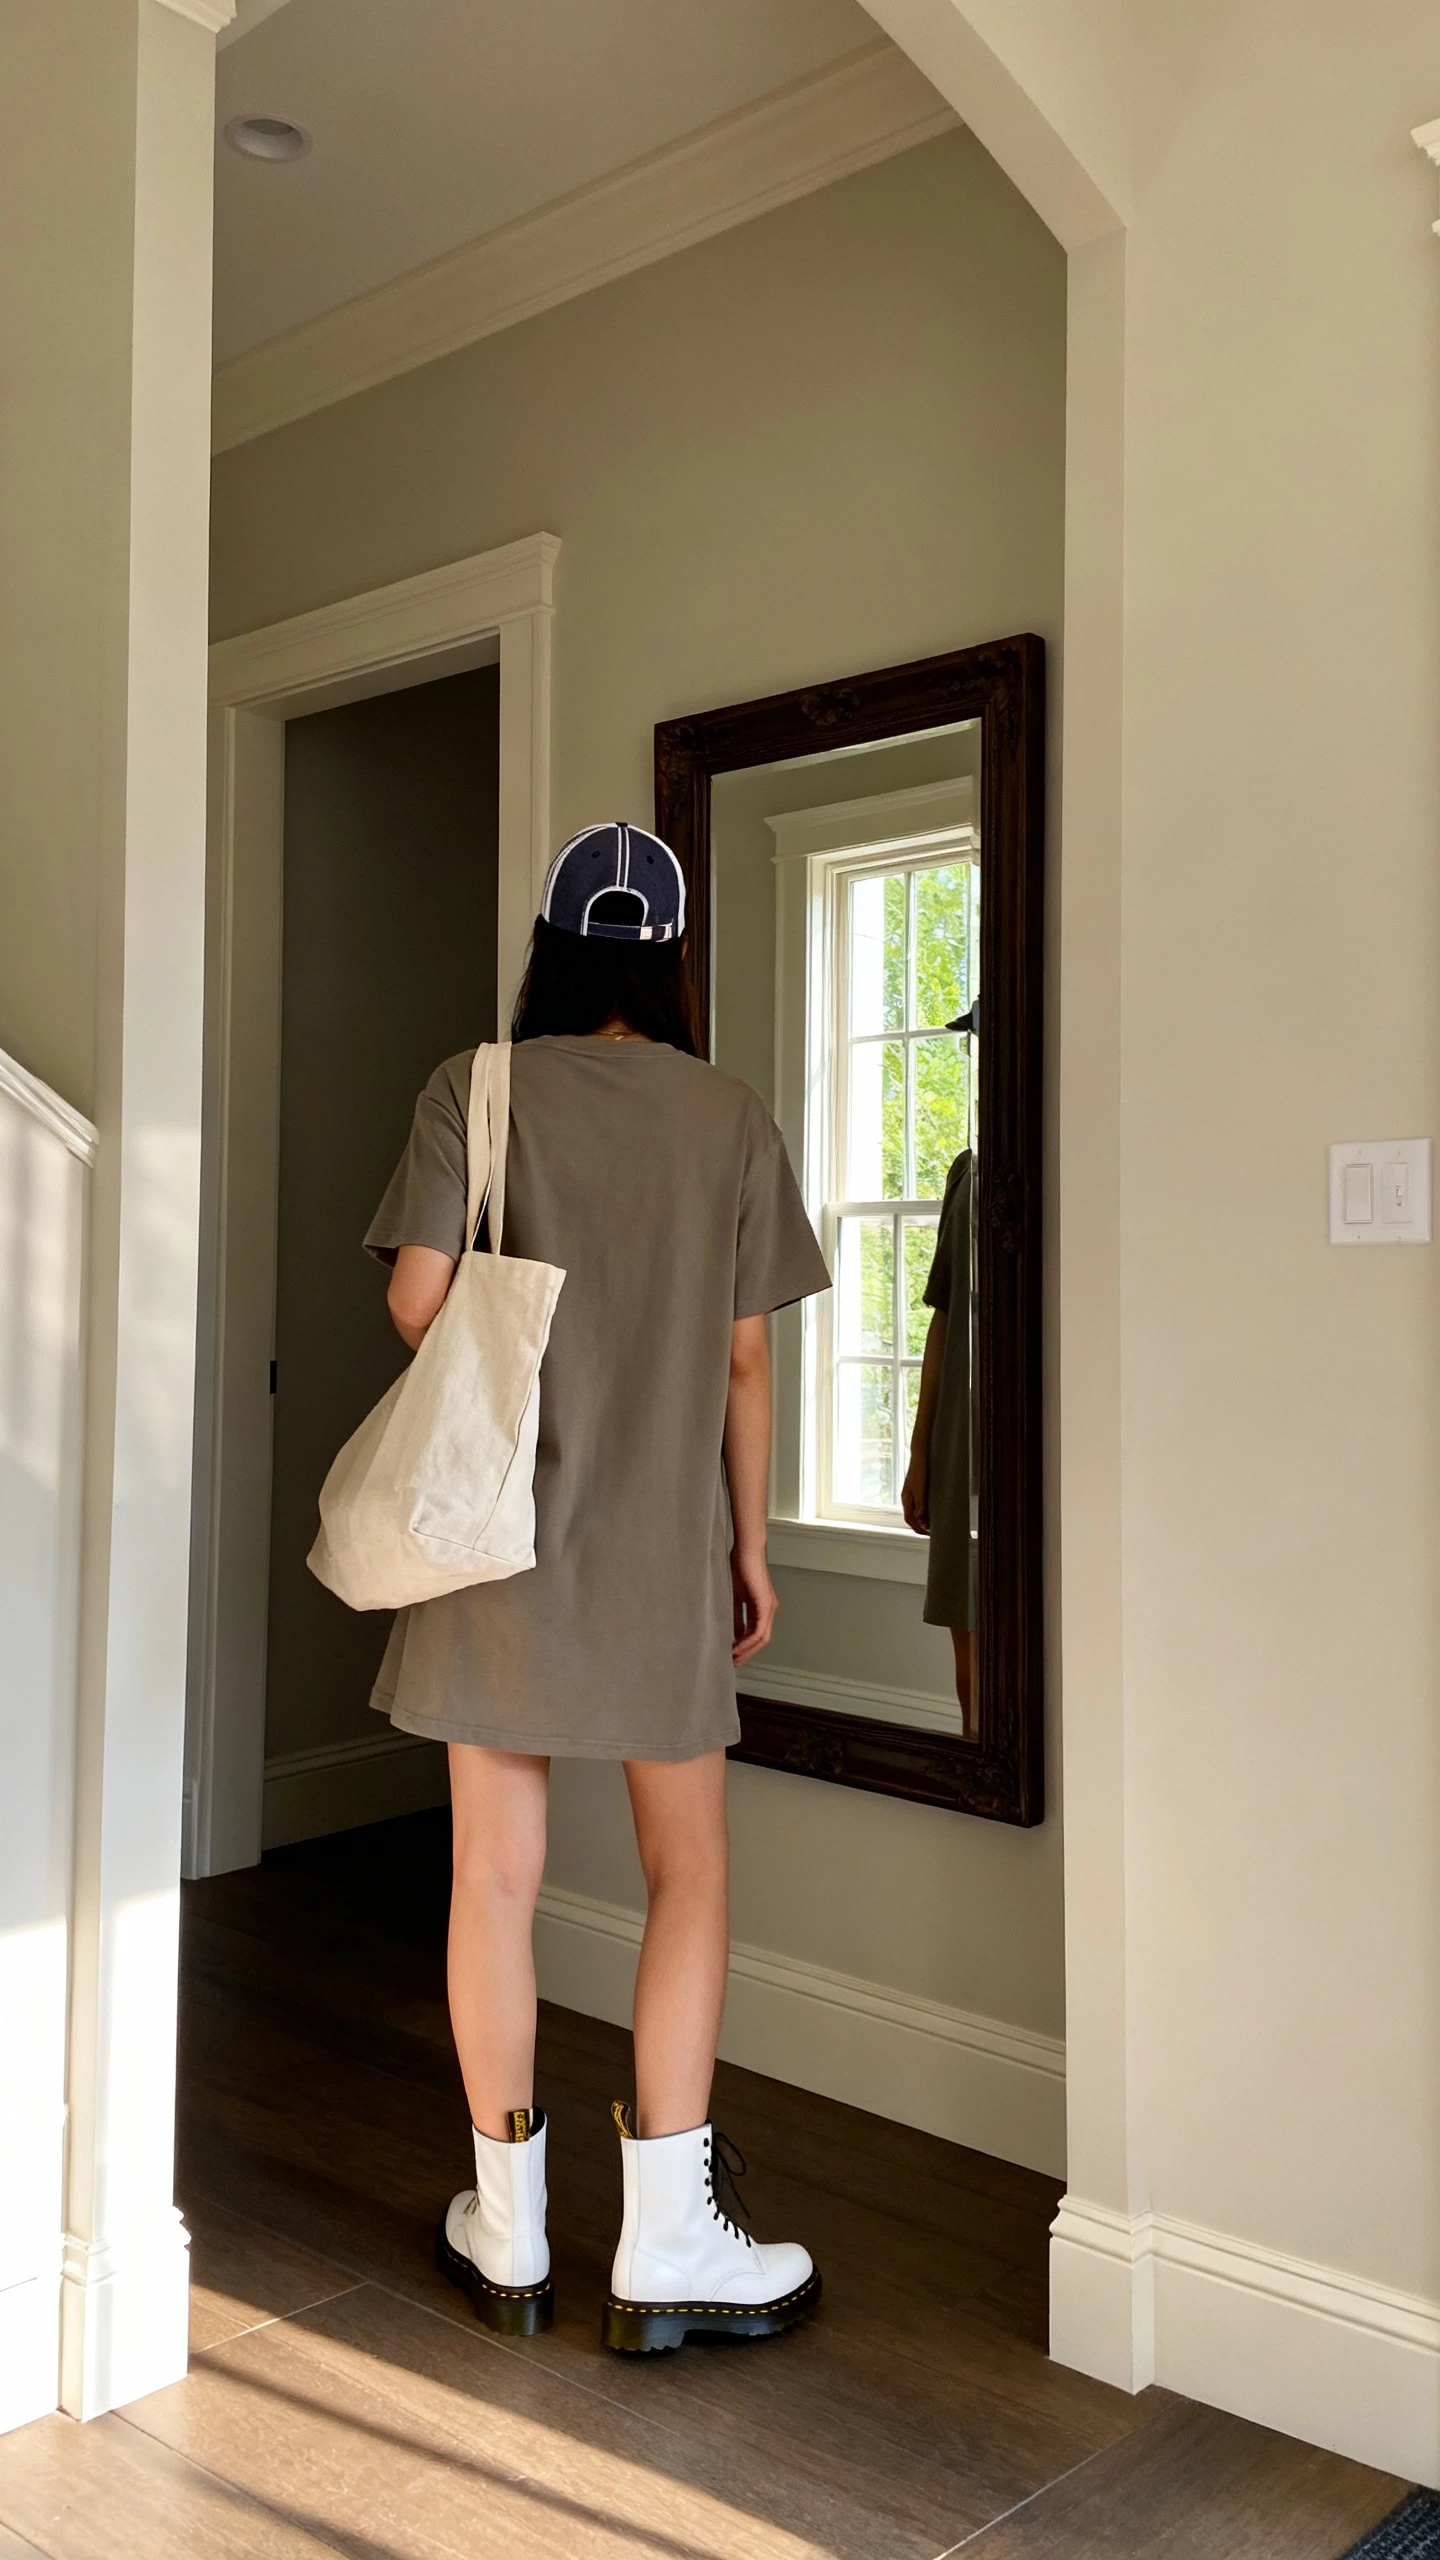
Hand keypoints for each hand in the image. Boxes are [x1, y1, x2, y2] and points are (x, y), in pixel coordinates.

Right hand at [730, 1546, 777, 1665]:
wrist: (746, 1551)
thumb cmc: (740, 1568)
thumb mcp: (735, 1597)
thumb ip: (737, 1616)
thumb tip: (734, 1634)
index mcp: (763, 1608)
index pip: (757, 1634)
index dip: (746, 1647)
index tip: (733, 1655)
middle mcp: (769, 1610)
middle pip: (762, 1641)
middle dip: (747, 1653)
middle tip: (733, 1662)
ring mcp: (769, 1608)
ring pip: (762, 1638)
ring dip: (747, 1650)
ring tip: (733, 1658)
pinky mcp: (765, 1605)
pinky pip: (758, 1630)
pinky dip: (747, 1641)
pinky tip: (736, 1646)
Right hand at [901, 1452, 929, 1534]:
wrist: (919, 1457)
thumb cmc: (918, 1471)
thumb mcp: (920, 1489)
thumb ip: (920, 1504)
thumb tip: (919, 1519)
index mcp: (906, 1499)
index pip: (909, 1519)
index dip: (917, 1528)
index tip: (927, 1533)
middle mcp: (907, 1498)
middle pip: (911, 1518)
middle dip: (920, 1526)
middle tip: (930, 1532)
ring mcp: (911, 1494)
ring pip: (915, 1512)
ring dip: (922, 1520)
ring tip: (932, 1524)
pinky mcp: (916, 1490)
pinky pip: (918, 1506)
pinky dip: (924, 1512)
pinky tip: (931, 1512)